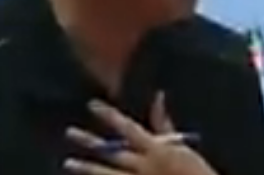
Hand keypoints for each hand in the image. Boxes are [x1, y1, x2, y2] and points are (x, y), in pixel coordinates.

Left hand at [64, 92, 217, 174]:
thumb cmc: (195, 172)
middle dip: (90, 142)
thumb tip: (158, 96)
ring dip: (87, 169)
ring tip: (68, 162)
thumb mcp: (181, 146)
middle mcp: (144, 167)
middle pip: (112, 152)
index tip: (92, 105)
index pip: (128, 128)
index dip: (109, 116)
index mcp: (156, 150)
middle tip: (69, 132)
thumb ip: (164, 124)